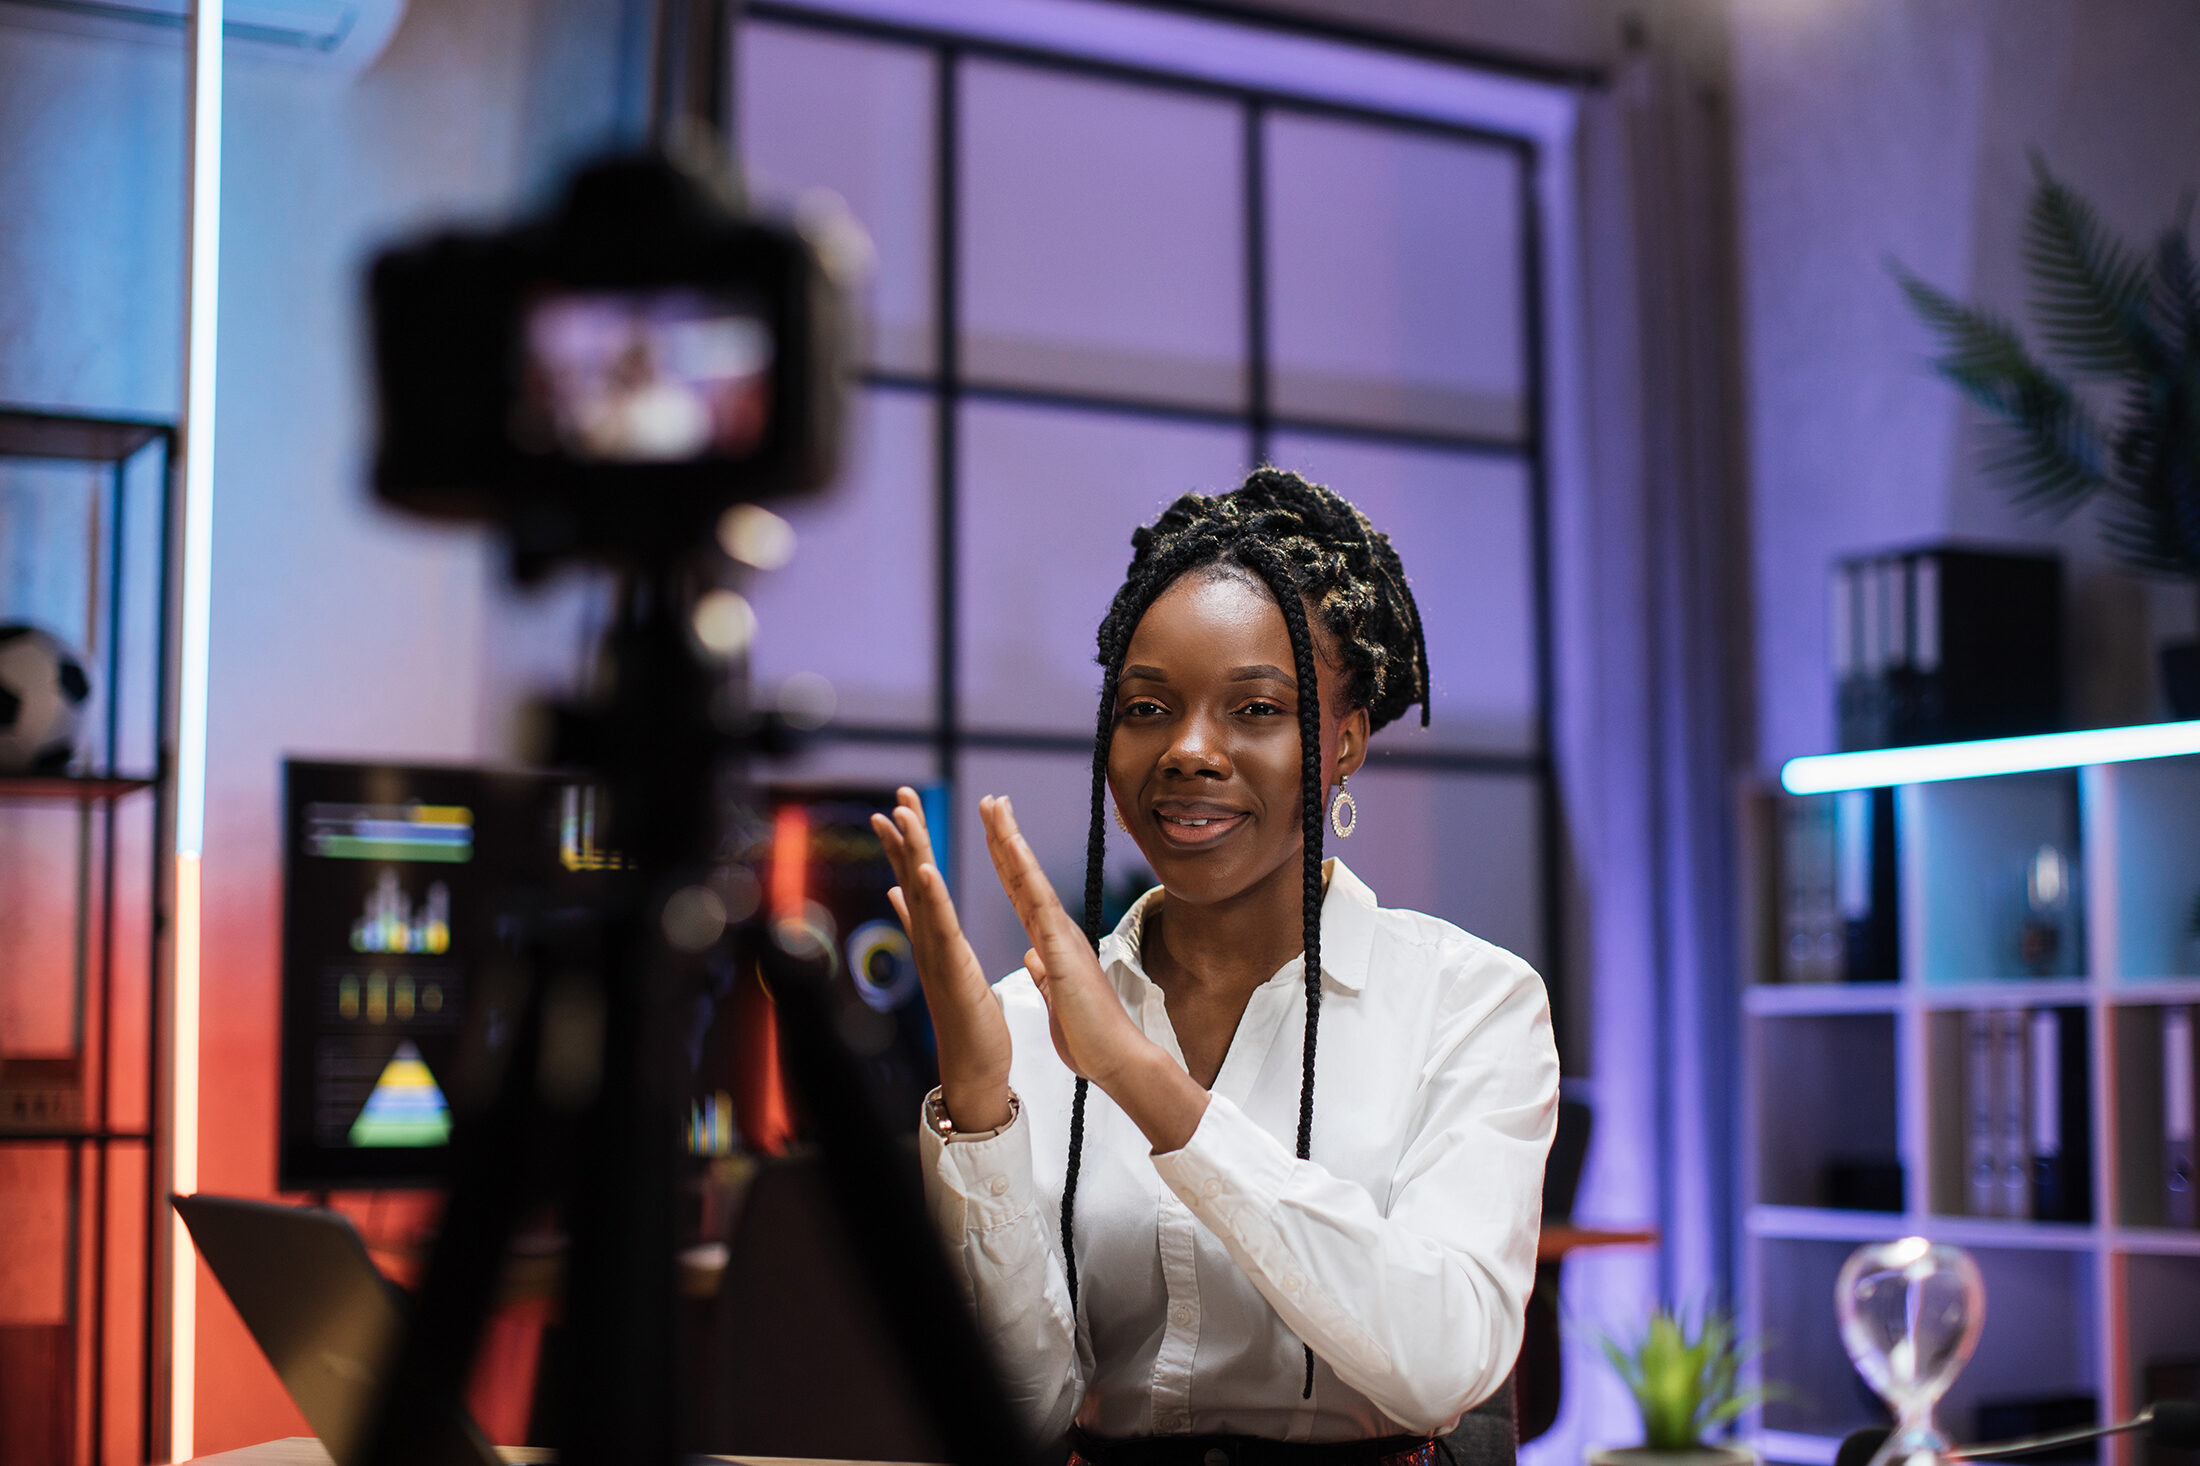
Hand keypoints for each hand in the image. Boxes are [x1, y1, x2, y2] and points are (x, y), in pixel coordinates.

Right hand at [871, 788, 1014, 1131]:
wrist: (974, 1066)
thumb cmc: (967, 1019)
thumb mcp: (944, 963)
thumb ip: (919, 927)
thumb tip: (899, 895)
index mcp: (932, 936)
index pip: (916, 879)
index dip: (905, 841)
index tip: (899, 806)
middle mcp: (928, 940)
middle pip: (912, 876)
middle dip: (905, 833)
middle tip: (899, 793)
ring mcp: (935, 954)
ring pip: (921, 893)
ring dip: (911, 852)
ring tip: (903, 815)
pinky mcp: (951, 969)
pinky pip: (940, 926)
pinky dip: (931, 895)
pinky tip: (922, 868)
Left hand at [980, 796, 1206, 1151]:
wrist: (1116, 1058)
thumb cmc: (1090, 1033)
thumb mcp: (1057, 997)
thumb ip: (1046, 973)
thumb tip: (1033, 957)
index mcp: (1052, 943)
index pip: (1022, 893)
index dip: (1007, 860)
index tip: (995, 829)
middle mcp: (1057, 932)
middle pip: (1025, 875)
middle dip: (1006, 836)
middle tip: (991, 800)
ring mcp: (1062, 938)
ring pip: (1032, 879)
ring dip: (1012, 841)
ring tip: (994, 807)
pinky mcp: (1064, 953)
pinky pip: (1040, 906)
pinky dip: (1025, 874)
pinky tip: (1012, 848)